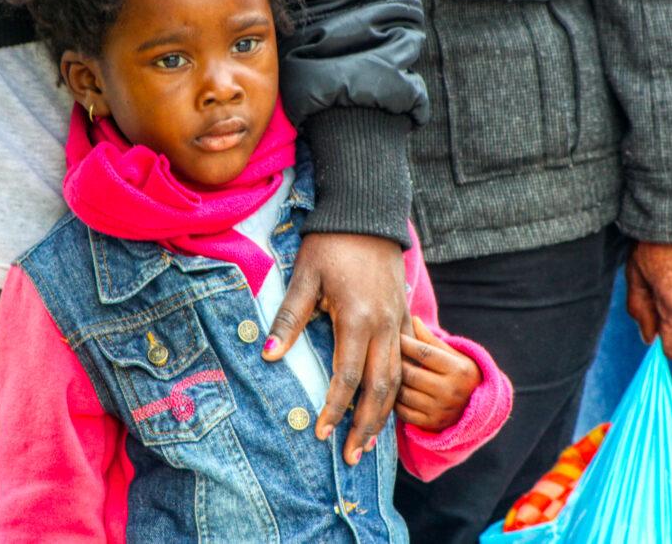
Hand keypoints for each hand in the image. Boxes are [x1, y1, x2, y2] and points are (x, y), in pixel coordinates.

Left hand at [262, 232, 409, 465]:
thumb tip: (269, 355)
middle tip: (350, 457)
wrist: (367, 214)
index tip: (320, 432)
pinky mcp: (403, 318)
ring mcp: (398, 323)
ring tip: (368, 443)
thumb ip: (289, 319)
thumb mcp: (304, 277)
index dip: (334, 408)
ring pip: (396, 380)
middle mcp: (384, 326)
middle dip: (365, 426)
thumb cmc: (330, 245)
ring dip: (383, 415)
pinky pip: (402, 364)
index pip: (347, 376)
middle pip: (379, 389)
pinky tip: (383, 408)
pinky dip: (393, 391)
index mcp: (357, 318)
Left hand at [395, 316, 480, 431]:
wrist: (476, 408)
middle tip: (384, 352)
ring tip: (386, 370)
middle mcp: (451, 392)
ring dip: (392, 381)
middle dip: (396, 361)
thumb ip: (432, 340)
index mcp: (459, 370)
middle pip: (411, 374)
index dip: (406, 342)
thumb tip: (413, 319)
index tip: (394, 334)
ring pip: (404, 393)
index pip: (424, 353)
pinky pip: (403, 412)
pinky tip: (393, 390)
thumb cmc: (460, 373)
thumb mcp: (453, 355)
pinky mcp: (431, 424)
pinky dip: (394, 400)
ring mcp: (441, 410)